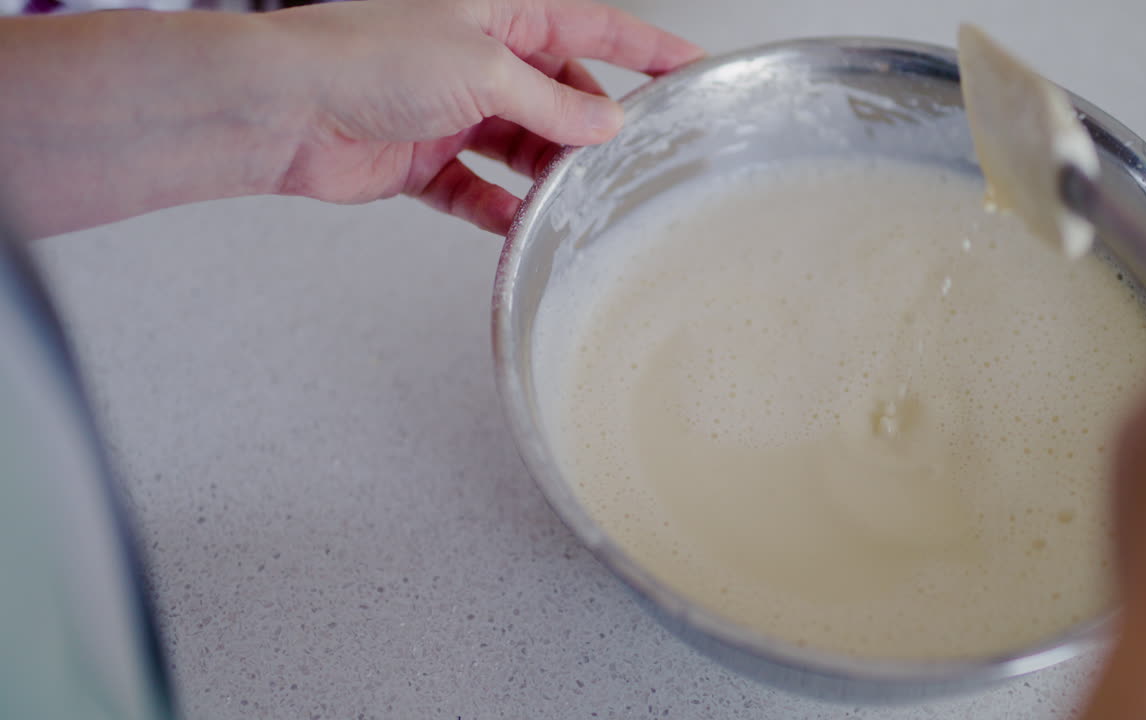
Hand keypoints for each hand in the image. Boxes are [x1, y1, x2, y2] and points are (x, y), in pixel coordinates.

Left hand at [269, 0, 701, 232]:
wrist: (284, 110)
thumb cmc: (366, 58)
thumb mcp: (484, 69)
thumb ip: (552, 101)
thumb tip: (605, 121)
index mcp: (498, 15)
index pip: (591, 25)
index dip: (645, 46)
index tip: (691, 68)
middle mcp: (479, 61)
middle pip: (560, 95)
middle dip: (590, 129)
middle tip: (625, 161)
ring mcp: (453, 112)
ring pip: (524, 148)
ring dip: (548, 175)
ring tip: (576, 200)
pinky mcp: (426, 161)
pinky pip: (479, 191)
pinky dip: (500, 210)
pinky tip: (521, 228)